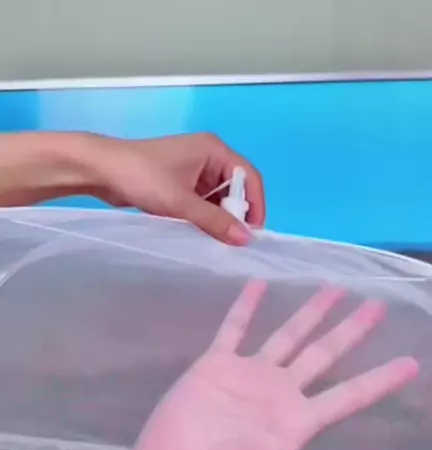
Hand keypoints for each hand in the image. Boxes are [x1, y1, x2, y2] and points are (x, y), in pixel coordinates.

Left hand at [85, 132, 264, 244]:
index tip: (251, 234)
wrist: (101, 170)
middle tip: (233, 241)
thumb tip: (245, 240)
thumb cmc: (143, 177)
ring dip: (219, 218)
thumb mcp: (181, 202)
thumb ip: (214, 221)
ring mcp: (193, 171)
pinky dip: (205, 218)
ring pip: (219, 199)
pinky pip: (203, 203)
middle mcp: (208, 158)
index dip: (255, 206)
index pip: (249, 177)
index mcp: (214, 150)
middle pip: (236, 189)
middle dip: (236, 214)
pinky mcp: (180, 184)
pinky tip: (202, 234)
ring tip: (217, 242)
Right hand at [128, 283, 417, 449]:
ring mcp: (246, 378)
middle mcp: (278, 396)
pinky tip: (260, 284)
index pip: (348, 397)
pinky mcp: (213, 368)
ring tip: (335, 289)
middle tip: (379, 306)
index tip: (411, 364)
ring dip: (310, 313)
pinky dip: (246, 308)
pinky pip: (233, 330)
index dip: (379, 380)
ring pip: (287, 337)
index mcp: (297, 425)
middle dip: (351, 332)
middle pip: (324, 356)